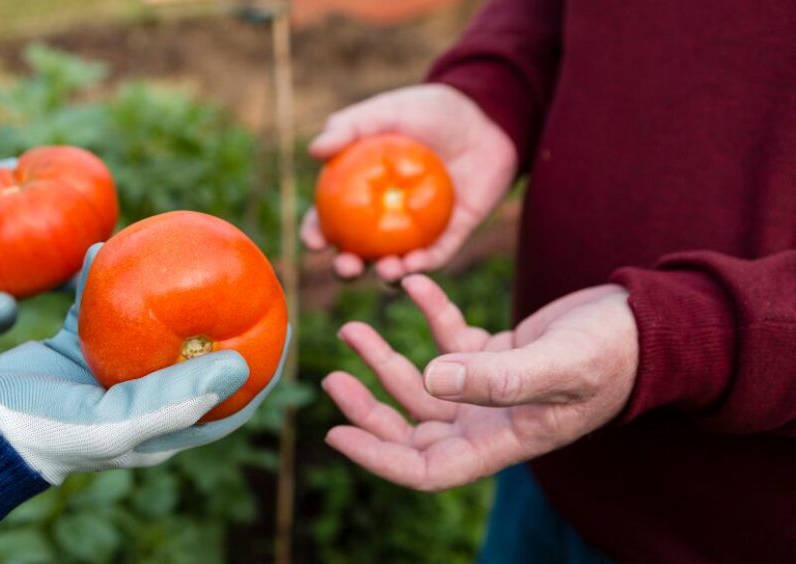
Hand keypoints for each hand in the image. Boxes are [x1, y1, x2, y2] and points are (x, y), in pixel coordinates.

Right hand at [0, 243, 289, 484]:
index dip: (264, 363)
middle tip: (241, 270)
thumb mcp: (116, 424)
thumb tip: (243, 364)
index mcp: (165, 424)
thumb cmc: (50, 434)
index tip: (286, 323)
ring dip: (162, 288)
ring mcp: (110, 370)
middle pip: (196, 351)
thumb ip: (175, 399)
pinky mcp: (76, 347)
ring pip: (149, 321)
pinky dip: (102, 278)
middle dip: (220, 314)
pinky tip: (105, 246)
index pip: (230, 397)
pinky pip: (98, 304)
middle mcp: (144, 396)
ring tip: (178, 245)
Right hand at [301, 84, 516, 280]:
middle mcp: (383, 218)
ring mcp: (416, 231)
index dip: (316, 234)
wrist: (486, 117)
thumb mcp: (387, 111)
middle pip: (356, 252)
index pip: (328, 219)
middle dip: (346, 268)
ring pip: (394, 263)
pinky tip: (416, 264)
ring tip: (387, 269)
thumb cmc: (431, 111)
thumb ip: (349, 126)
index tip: (315, 241)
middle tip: (347, 267)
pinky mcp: (450, 236)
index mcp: (359, 192)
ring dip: (386, 274)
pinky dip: (424, 265)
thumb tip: (314, 151)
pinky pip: (434, 257)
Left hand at [322, 275, 636, 490]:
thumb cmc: (615, 352)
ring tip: (353, 328)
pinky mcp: (499, 354)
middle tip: (333, 377)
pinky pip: (451, 339)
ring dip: (387, 359)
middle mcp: (491, 420)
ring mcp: (493, 388)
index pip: (426, 468)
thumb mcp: (558, 365)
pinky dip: (430, 315)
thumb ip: (497, 377)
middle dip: (370, 408)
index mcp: (502, 439)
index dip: (378, 457)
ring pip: (424, 384)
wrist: (651, 324)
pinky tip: (412, 285)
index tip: (335, 433)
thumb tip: (431, 378)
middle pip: (413, 429)